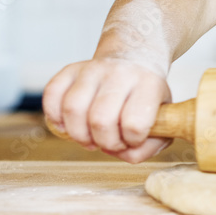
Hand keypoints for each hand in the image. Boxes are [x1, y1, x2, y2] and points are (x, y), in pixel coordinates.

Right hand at [42, 58, 172, 162]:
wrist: (134, 61)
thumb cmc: (146, 98)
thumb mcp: (164, 119)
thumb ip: (150, 145)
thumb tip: (124, 153)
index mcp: (149, 85)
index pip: (134, 123)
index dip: (131, 141)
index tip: (132, 138)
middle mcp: (120, 74)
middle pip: (100, 120)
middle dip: (103, 142)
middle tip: (109, 142)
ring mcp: (93, 70)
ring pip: (73, 109)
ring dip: (78, 135)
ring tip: (90, 137)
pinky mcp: (70, 70)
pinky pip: (51, 95)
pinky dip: (55, 118)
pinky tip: (69, 125)